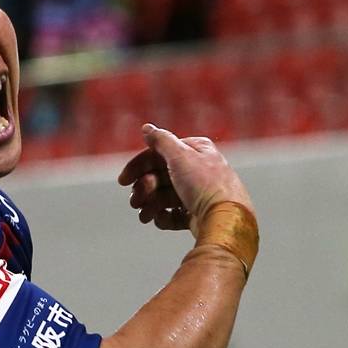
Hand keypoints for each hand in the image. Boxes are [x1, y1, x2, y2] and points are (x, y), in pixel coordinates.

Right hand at [115, 124, 251, 232]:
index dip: (138, 166)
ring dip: (150, 205)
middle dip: (143, 189)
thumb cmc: (204, 184)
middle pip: (160, 177)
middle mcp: (198, 170)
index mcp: (195, 150)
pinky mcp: (199, 214)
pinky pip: (175, 214)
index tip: (122, 181)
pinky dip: (164, 217)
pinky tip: (160, 220)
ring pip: (165, 197)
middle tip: (135, 202)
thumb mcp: (180, 156)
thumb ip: (161, 140)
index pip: (159, 155)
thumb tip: (147, 128)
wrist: (225, 219)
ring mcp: (198, 193)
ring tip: (144, 216)